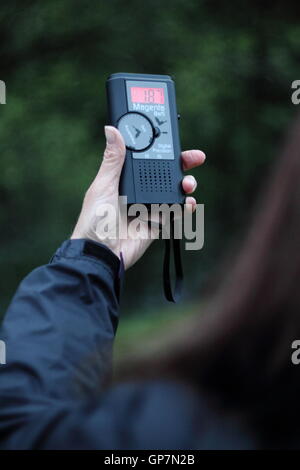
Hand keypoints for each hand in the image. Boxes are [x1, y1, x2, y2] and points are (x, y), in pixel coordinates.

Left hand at [71, 126, 205, 268]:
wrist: (101, 254)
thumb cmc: (94, 221)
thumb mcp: (103, 186)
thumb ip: (113, 160)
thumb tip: (111, 130)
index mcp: (125, 180)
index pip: (147, 159)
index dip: (161, 149)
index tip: (174, 139)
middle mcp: (139, 191)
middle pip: (166, 173)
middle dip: (182, 165)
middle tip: (196, 157)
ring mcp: (149, 207)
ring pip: (174, 191)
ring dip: (185, 185)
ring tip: (188, 185)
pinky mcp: (157, 224)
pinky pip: (176, 212)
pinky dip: (185, 207)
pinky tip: (189, 203)